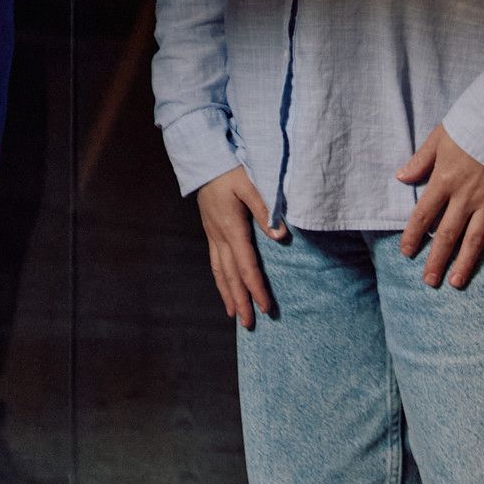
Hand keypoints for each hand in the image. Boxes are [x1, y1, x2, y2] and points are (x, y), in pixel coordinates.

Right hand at [196, 166, 288, 327]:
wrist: (202, 158)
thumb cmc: (229, 168)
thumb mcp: (249, 183)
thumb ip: (265, 209)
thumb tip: (281, 237)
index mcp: (231, 227)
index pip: (247, 266)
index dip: (257, 289)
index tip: (266, 309)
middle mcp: (219, 236)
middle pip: (231, 276)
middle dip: (241, 301)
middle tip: (250, 325)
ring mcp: (212, 234)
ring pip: (220, 271)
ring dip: (228, 294)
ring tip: (235, 315)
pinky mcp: (210, 230)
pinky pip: (214, 261)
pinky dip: (220, 279)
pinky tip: (224, 287)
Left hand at [396, 124, 483, 288]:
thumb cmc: (471, 124)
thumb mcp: (439, 137)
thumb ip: (421, 160)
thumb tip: (400, 177)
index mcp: (445, 180)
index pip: (424, 215)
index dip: (413, 235)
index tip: (407, 253)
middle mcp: (465, 196)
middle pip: (448, 233)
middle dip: (437, 259)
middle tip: (429, 281)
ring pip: (475, 238)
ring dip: (466, 262)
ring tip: (456, 282)